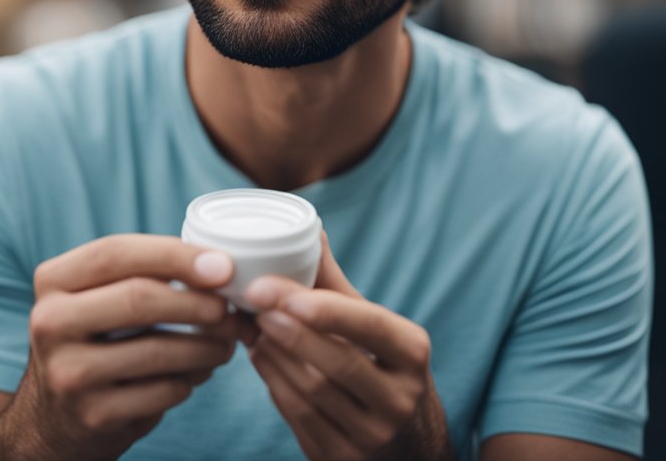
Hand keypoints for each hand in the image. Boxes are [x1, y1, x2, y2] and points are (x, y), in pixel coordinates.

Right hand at [0, 234, 242, 460]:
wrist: (54, 420)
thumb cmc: (95, 342)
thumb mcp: (97, 299)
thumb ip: (142, 274)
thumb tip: (217, 267)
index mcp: (53, 281)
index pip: (116, 253)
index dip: (175, 255)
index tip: (222, 266)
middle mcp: (50, 323)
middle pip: (139, 298)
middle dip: (198, 302)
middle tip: (230, 309)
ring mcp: (67, 373)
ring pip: (158, 350)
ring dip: (206, 346)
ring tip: (225, 343)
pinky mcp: (92, 416)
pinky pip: (163, 391)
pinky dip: (191, 380)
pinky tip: (196, 374)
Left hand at [244, 233, 453, 460]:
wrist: (411, 447)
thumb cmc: (385, 370)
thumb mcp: (378, 329)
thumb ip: (339, 285)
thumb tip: (311, 228)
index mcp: (414, 356)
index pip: (372, 326)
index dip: (326, 309)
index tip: (278, 288)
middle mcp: (399, 400)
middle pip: (338, 363)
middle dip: (290, 330)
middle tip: (254, 301)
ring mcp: (372, 437)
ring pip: (312, 392)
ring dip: (274, 354)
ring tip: (251, 324)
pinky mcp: (343, 460)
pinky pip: (299, 417)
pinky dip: (274, 383)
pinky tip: (260, 356)